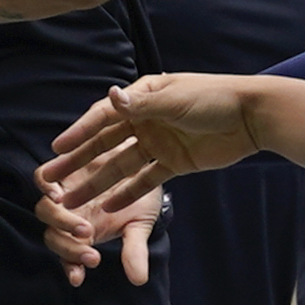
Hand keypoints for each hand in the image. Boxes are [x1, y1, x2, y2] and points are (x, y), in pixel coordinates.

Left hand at [33, 177, 161, 286]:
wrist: (139, 159)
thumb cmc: (138, 196)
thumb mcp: (140, 225)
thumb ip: (134, 250)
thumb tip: (138, 280)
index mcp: (86, 233)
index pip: (69, 256)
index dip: (70, 267)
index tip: (78, 279)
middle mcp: (69, 215)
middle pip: (53, 237)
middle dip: (68, 248)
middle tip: (91, 252)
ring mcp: (62, 192)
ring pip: (44, 210)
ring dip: (60, 221)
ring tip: (83, 227)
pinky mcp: (60, 168)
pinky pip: (42, 178)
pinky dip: (45, 185)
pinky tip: (58, 193)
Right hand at [36, 75, 266, 213]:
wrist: (252, 117)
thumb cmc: (212, 98)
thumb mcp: (174, 100)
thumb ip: (141, 104)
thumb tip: (110, 96)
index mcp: (141, 98)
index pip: (103, 117)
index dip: (79, 132)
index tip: (56, 148)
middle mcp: (144, 120)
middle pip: (104, 145)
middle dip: (78, 162)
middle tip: (51, 179)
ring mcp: (157, 143)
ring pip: (121, 165)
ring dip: (99, 183)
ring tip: (75, 200)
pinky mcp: (173, 163)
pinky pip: (146, 180)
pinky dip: (130, 193)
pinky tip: (111, 207)